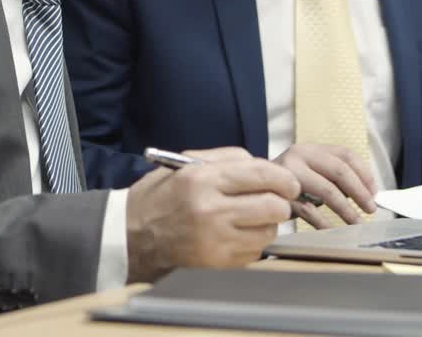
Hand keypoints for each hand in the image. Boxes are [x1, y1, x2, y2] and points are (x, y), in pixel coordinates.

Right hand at [125, 147, 299, 282]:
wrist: (130, 236)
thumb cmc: (159, 197)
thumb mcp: (186, 163)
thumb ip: (227, 158)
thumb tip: (263, 166)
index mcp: (202, 179)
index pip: (262, 174)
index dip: (284, 178)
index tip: (290, 183)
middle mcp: (210, 211)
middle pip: (273, 206)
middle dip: (279, 203)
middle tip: (273, 201)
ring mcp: (214, 241)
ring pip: (268, 232)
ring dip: (266, 224)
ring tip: (248, 218)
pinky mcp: (217, 264)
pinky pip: (254, 252)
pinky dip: (252, 243)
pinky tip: (235, 235)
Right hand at [272, 144, 376, 228]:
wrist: (250, 189)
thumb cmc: (287, 185)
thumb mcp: (310, 173)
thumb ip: (333, 177)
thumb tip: (368, 194)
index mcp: (311, 148)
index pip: (345, 154)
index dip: (364, 173)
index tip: (374, 192)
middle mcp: (299, 155)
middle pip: (339, 170)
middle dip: (359, 192)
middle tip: (370, 208)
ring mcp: (288, 173)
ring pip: (327, 190)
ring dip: (346, 209)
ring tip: (356, 222)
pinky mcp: (280, 194)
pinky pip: (309, 210)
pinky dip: (323, 222)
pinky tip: (332, 230)